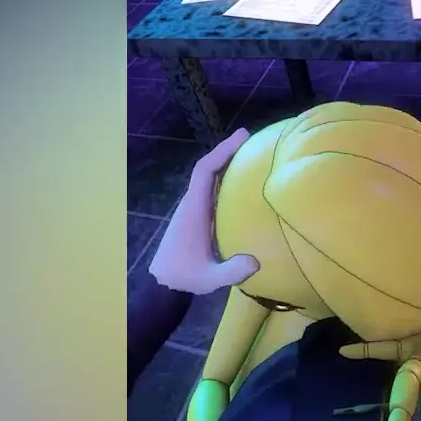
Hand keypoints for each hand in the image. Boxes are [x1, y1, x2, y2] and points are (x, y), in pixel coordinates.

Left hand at [148, 128, 259, 294]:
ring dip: (228, 164)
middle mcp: (192, 203)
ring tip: (254, 156)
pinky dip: (226, 179)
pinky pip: (212, 189)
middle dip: (229, 151)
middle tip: (255, 141)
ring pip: (210, 178)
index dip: (222, 151)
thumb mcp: (209, 278)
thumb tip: (255, 262)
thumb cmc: (185, 277)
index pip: (204, 171)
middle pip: (209, 168)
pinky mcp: (197, 216)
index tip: (242, 137)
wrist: (164, 283)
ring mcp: (194, 208)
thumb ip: (230, 272)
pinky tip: (245, 183)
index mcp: (194, 210)